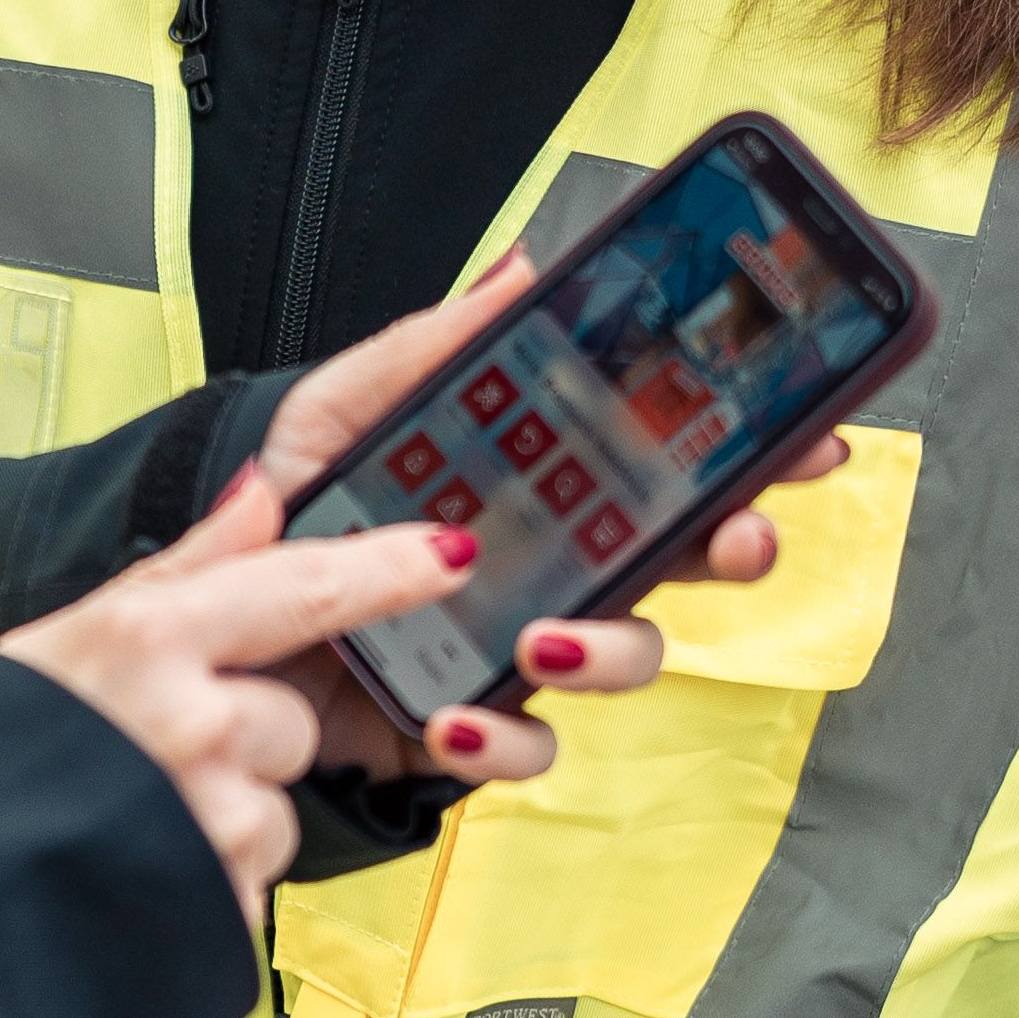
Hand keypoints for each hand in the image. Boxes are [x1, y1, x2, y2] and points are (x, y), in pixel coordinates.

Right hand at [1, 469, 489, 932]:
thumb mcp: (77, 636)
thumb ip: (184, 568)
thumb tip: (264, 489)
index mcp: (149, 639)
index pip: (302, 589)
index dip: (386, 570)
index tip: (449, 552)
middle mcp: (188, 724)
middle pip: (293, 721)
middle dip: (247, 741)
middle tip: (157, 755)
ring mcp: (209, 819)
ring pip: (275, 807)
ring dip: (228, 817)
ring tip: (140, 819)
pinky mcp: (218, 902)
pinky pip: (252, 880)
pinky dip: (211, 880)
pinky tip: (147, 869)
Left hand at [238, 259, 839, 786]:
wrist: (207, 606)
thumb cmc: (293, 501)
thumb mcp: (347, 403)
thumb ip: (437, 344)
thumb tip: (525, 270)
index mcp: (545, 487)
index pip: (670, 467)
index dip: (752, 457)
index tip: (811, 436)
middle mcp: (553, 568)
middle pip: (682, 564)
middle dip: (733, 551)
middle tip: (738, 539)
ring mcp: (520, 649)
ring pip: (625, 659)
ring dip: (608, 652)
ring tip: (537, 638)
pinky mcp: (471, 724)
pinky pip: (525, 747)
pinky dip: (502, 739)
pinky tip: (455, 715)